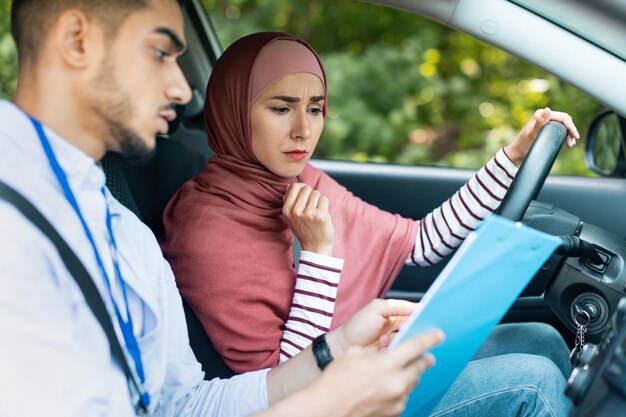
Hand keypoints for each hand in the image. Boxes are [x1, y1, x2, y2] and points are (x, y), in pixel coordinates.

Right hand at [283, 183, 334, 255]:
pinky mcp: (320, 215)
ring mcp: (308, 213)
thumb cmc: (304, 229)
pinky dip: (325, 205)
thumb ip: (290, 201)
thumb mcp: (291, 217)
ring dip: (318, 201)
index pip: (294, 186)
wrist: (315, 247)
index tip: (305, 196)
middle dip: (310, 195)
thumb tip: (290, 185)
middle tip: (311, 207)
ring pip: (316, 193)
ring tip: (316, 212)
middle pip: (306, 188)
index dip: (301, 188)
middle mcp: (295, 211)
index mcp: (286, 210)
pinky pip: (324, 199)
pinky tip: (322, 215)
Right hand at [309, 330, 443, 416]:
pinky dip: (400, 389)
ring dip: (409, 374)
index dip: (430, 339)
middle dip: (423, 359)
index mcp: (387, 364)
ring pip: (413, 382)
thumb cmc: (337, 380)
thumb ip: (378, 351)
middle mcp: (396, 382)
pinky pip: (404, 396)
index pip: (416, 347)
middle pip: (421, 367)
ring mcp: (397, 400)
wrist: (327, 408)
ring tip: (398, 371)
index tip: (439, 335)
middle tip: (425, 355)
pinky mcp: (395, 412)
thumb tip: (389, 352)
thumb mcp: (356, 354)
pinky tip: (387, 386)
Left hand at [327, 299, 421, 357]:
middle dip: (415, 330)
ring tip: (385, 339)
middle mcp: (399, 329)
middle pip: (418, 329)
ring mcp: (397, 344)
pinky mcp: (393, 357)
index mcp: (397, 314)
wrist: (342, 346)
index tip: (431, 316)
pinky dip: (396, 351)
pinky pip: (403, 354)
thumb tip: (418, 307)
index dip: (426, 315)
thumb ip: (397, 306)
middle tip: (406, 330)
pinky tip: (384, 347)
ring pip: (411, 343)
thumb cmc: (357, 326)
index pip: (417, 313)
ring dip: (401, 341)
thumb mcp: (377, 308)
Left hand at [505, 107, 579, 165]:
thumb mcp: (532, 134)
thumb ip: (540, 122)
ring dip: (568, 133)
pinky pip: (559, 128)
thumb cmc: (523, 144)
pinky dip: (564, 134)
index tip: (575, 137)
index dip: (571, 126)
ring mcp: (544, 121)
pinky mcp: (545, 128)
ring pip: (562, 124)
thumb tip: (548, 109)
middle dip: (571, 130)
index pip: (563, 117)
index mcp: (541, 114)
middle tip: (572, 143)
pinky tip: (567, 141)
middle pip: (564, 120)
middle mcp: (543, 116)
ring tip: (570, 144)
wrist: (517, 153)